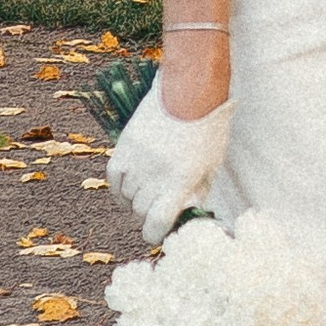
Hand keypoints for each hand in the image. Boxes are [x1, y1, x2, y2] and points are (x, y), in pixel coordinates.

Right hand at [110, 82, 234, 244]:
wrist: (190, 91)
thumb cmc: (208, 128)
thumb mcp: (211, 164)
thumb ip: (197, 192)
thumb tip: (185, 214)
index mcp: (179, 181)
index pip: (157, 223)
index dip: (156, 234)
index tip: (159, 234)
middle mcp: (154, 175)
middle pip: (141, 212)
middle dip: (150, 215)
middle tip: (159, 209)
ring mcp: (136, 161)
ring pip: (126, 197)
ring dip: (136, 201)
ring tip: (148, 194)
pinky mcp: (124, 147)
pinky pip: (114, 179)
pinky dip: (120, 188)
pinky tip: (129, 189)